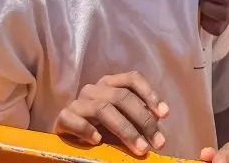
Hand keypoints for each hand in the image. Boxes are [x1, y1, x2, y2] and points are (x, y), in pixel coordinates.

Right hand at [54, 72, 168, 155]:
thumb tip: (158, 128)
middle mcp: (94, 89)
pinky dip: (87, 130)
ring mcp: (77, 102)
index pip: (132, 79)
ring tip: (140, 148)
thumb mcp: (122, 123)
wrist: (68, 140)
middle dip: (143, 120)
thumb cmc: (101, 130)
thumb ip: (136, 121)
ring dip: (125, 129)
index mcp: (110, 84)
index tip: (165, 114)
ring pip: (103, 108)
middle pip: (121, 96)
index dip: (150, 94)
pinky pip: (75, 120)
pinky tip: (98, 141)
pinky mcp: (63, 118)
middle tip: (158, 143)